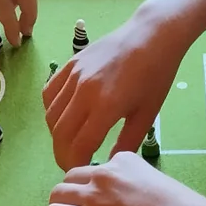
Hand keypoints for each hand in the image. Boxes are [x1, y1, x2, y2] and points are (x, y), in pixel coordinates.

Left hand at [43, 152, 205, 205]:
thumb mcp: (158, 185)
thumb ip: (139, 187)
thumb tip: (132, 204)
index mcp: (124, 160)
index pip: (95, 169)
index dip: (93, 186)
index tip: (100, 201)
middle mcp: (104, 172)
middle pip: (70, 177)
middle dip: (71, 193)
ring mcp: (92, 194)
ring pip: (57, 193)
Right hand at [44, 11, 194, 168]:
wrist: (152, 34)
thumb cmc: (156, 75)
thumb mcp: (147, 114)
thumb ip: (127, 142)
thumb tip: (109, 164)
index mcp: (106, 106)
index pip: (79, 145)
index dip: (76, 163)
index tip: (80, 171)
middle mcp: (84, 91)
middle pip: (60, 133)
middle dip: (63, 154)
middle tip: (72, 163)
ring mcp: (74, 75)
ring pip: (51, 115)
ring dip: (57, 134)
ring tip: (70, 142)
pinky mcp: (70, 64)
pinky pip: (50, 93)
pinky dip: (52, 110)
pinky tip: (65, 116)